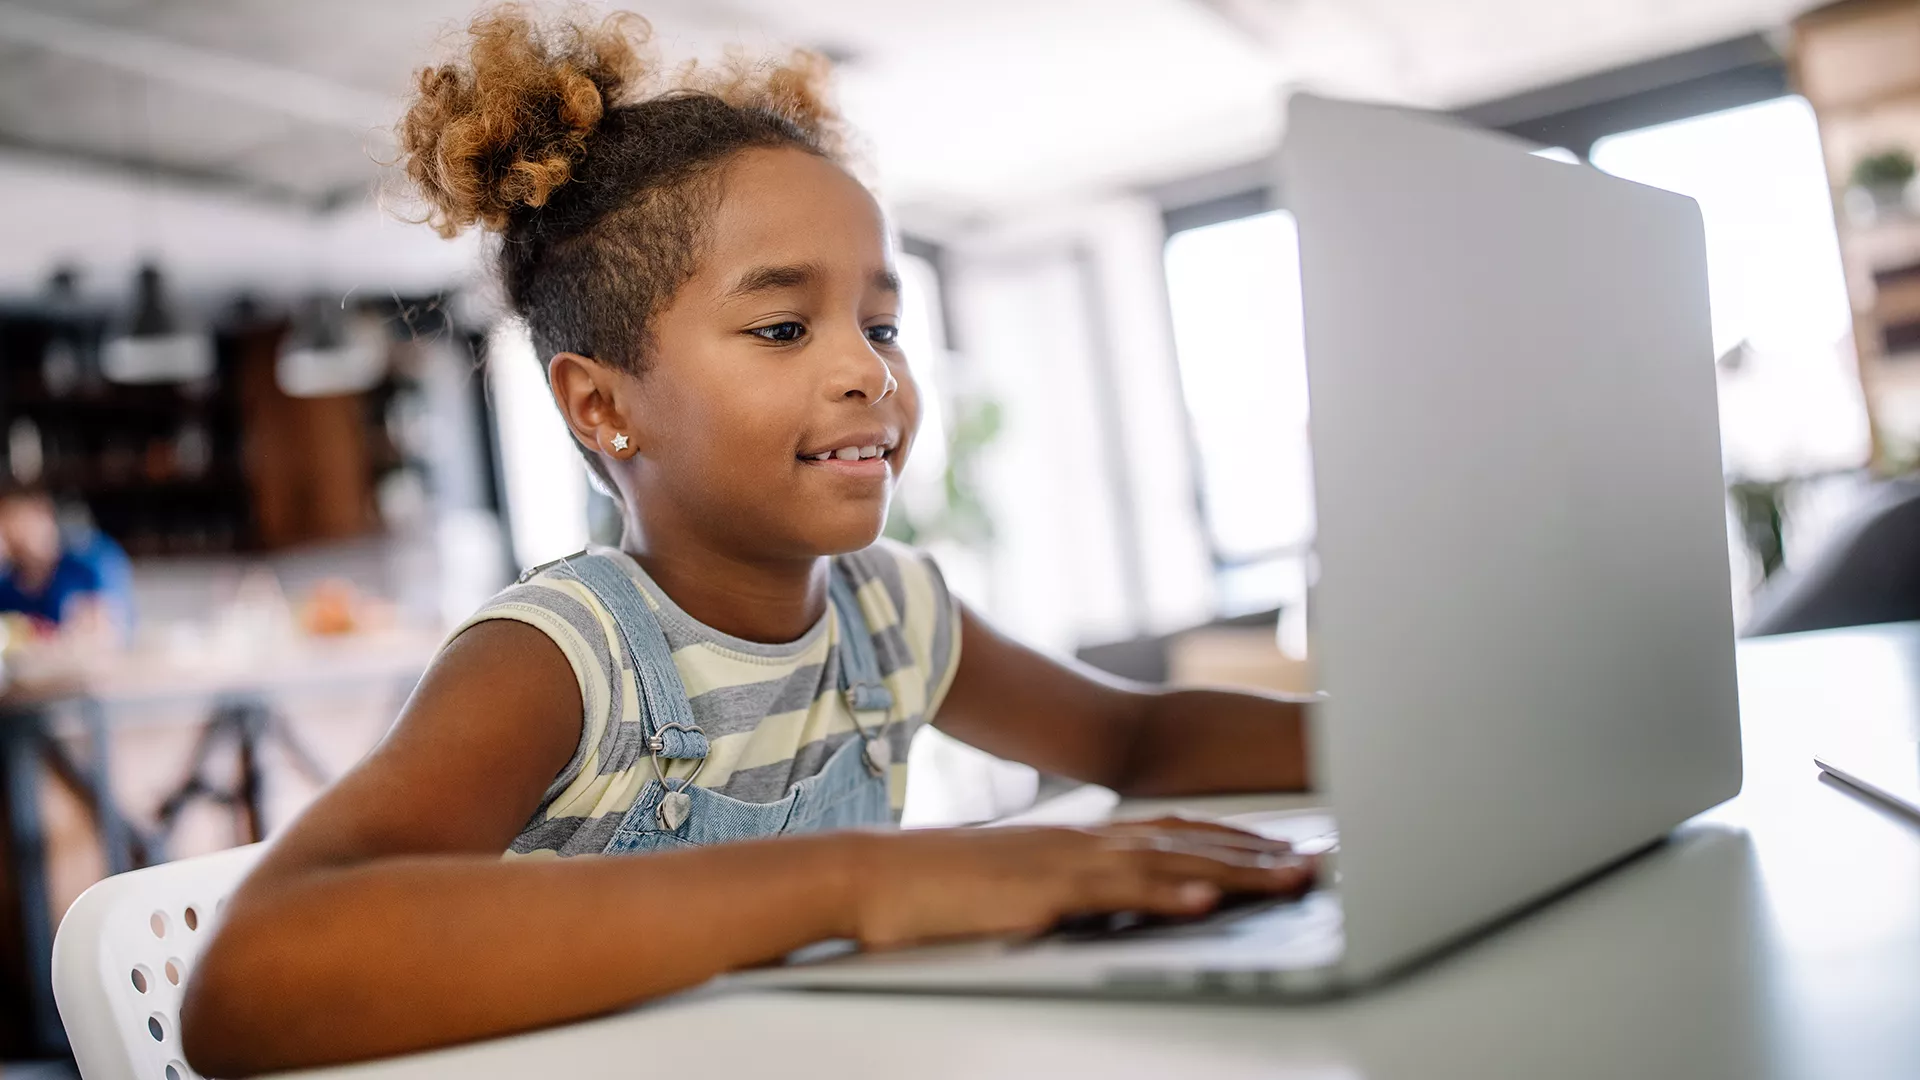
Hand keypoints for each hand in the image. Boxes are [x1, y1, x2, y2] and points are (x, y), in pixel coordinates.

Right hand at [842, 816, 1315, 949]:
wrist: (880, 878)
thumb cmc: (945, 891)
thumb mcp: (1025, 887)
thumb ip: (1074, 890)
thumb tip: (1109, 906)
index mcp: (1085, 840)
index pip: (1179, 835)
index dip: (1238, 843)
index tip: (1289, 852)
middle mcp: (1088, 840)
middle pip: (1192, 844)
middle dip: (1261, 856)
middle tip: (1321, 864)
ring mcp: (1071, 861)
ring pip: (1171, 863)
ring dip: (1239, 872)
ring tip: (1294, 880)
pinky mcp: (1047, 888)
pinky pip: (1117, 893)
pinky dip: (1167, 896)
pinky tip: (1207, 903)